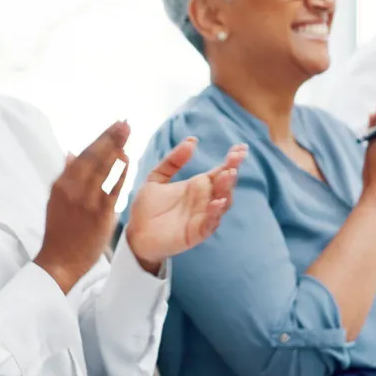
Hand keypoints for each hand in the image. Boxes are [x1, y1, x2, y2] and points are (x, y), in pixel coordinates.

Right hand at [33, 121, 130, 291]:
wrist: (60, 260)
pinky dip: (121, 172)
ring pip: (104, 168)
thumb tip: (72, 153)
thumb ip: (67, 176)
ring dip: (116, 148)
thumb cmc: (59, 231)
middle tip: (124, 122)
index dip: (99, 139)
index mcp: (61, 184)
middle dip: (110, 138)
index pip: (83, 156)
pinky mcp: (101, 213)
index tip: (112, 126)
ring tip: (126, 132)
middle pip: (94, 157)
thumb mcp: (56, 200)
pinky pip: (114, 188)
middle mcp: (73, 189)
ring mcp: (87, 200)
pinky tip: (128, 159)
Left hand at [122, 137, 245, 271]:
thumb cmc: (148, 208)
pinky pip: (211, 222)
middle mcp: (205, 200)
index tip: (240, 147)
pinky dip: (215, 212)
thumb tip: (192, 140)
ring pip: (223, 202)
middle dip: (231, 172)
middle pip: (225, 185)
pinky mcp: (197, 232)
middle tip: (234, 161)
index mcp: (198, 186)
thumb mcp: (156, 178)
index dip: (231, 159)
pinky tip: (216, 201)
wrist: (135, 235)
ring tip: (228, 174)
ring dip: (227, 189)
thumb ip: (172, 161)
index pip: (220, 170)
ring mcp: (203, 216)